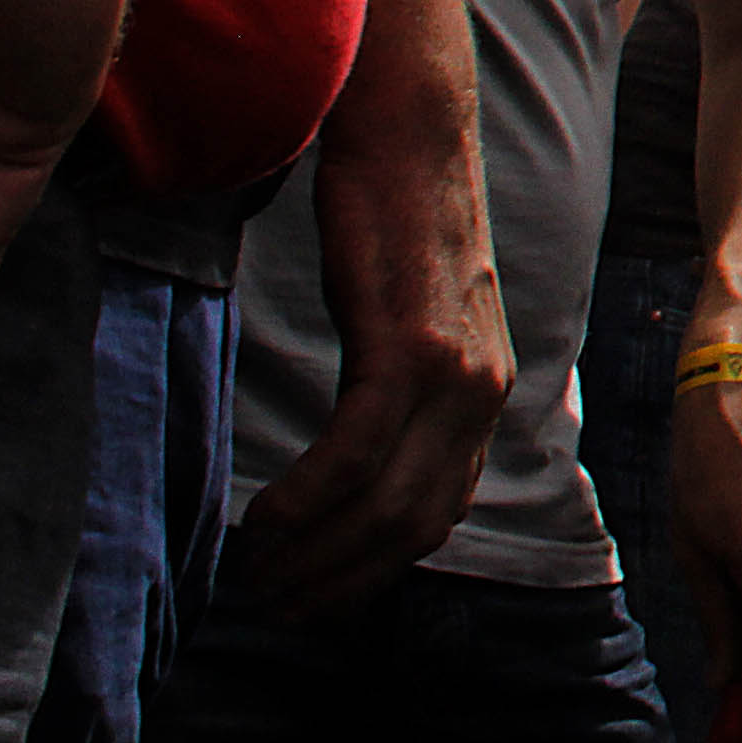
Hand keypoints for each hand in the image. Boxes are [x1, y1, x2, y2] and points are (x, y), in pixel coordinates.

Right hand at [236, 103, 511, 613]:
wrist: (410, 137)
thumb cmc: (392, 223)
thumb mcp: (411, 319)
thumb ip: (401, 385)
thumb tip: (360, 449)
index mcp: (485, 393)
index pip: (438, 516)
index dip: (375, 571)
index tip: (313, 598)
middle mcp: (483, 394)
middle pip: (413, 528)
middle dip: (339, 582)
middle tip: (271, 605)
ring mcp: (454, 374)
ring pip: (385, 505)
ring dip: (314, 555)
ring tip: (256, 575)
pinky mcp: (409, 349)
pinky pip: (353, 456)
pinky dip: (305, 503)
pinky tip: (263, 522)